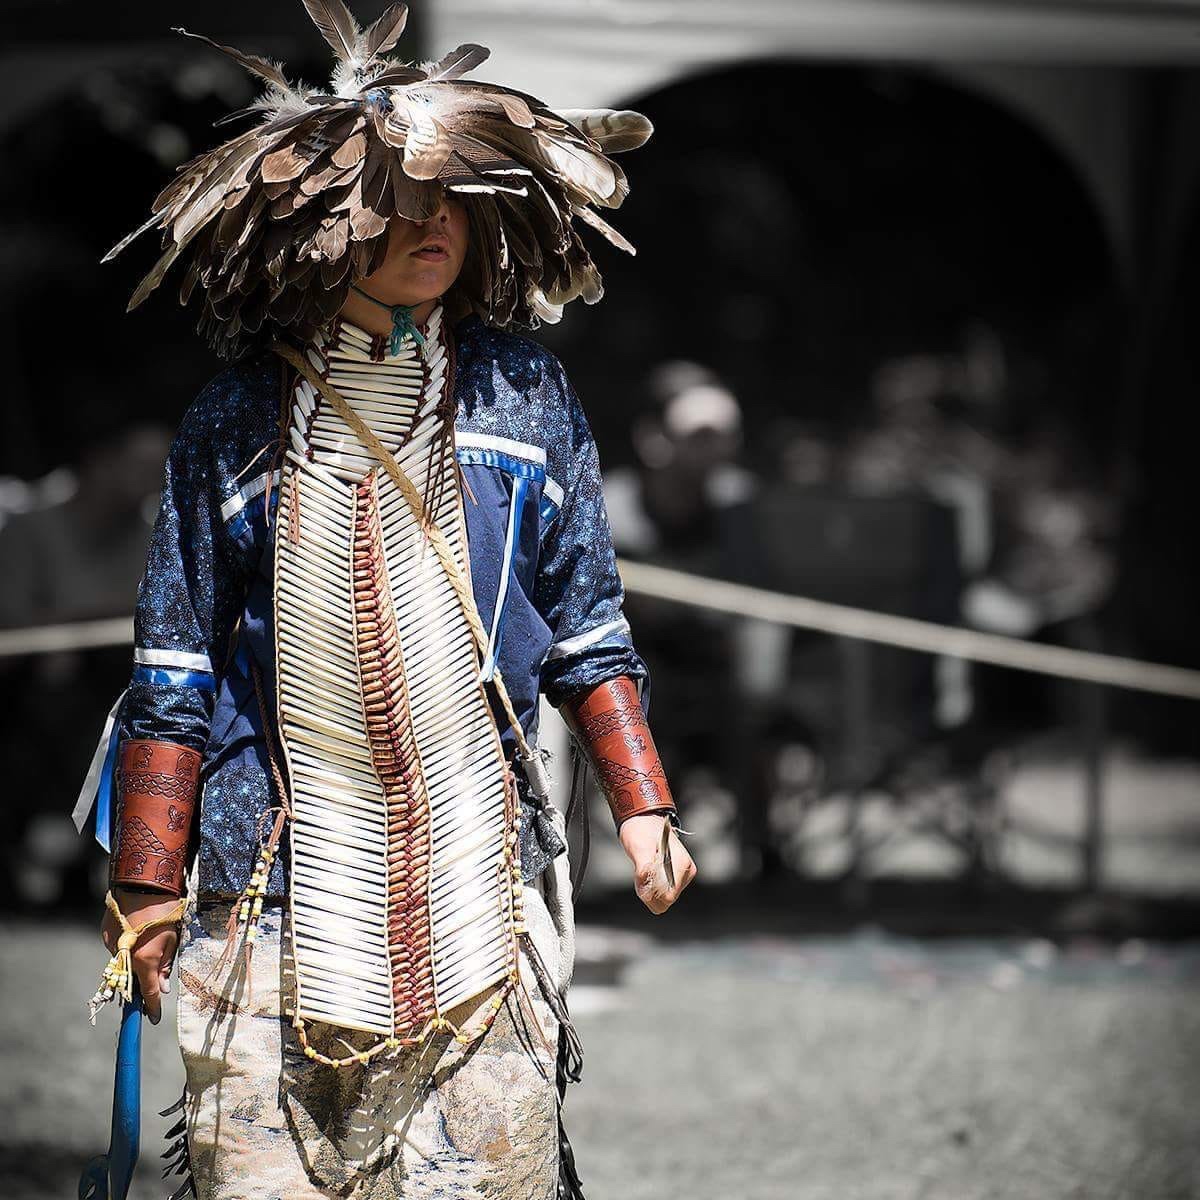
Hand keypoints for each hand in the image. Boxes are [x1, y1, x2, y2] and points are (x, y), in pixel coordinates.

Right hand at [101, 888, 181, 1024]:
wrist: (144, 884)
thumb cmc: (167, 911)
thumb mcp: (173, 939)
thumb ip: (166, 966)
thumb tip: (161, 989)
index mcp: (145, 961)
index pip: (148, 993)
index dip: (152, 1008)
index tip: (154, 1019)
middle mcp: (124, 958)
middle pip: (132, 980)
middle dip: (142, 985)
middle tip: (152, 987)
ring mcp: (112, 946)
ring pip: (123, 963)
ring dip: (134, 962)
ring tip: (148, 943)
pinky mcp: (105, 934)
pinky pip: (117, 948)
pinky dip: (126, 946)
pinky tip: (136, 933)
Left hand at [618, 812, 695, 913]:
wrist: (644, 820)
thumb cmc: (641, 830)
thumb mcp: (639, 845)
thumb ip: (643, 865)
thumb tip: (645, 881)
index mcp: (682, 864)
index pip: (668, 896)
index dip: (651, 892)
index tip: (641, 876)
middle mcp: (687, 872)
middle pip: (666, 900)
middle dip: (650, 892)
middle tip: (640, 872)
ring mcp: (683, 876)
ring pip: (664, 900)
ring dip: (650, 891)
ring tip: (643, 870)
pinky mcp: (677, 878)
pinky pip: (663, 894)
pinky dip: (652, 888)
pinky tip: (647, 872)